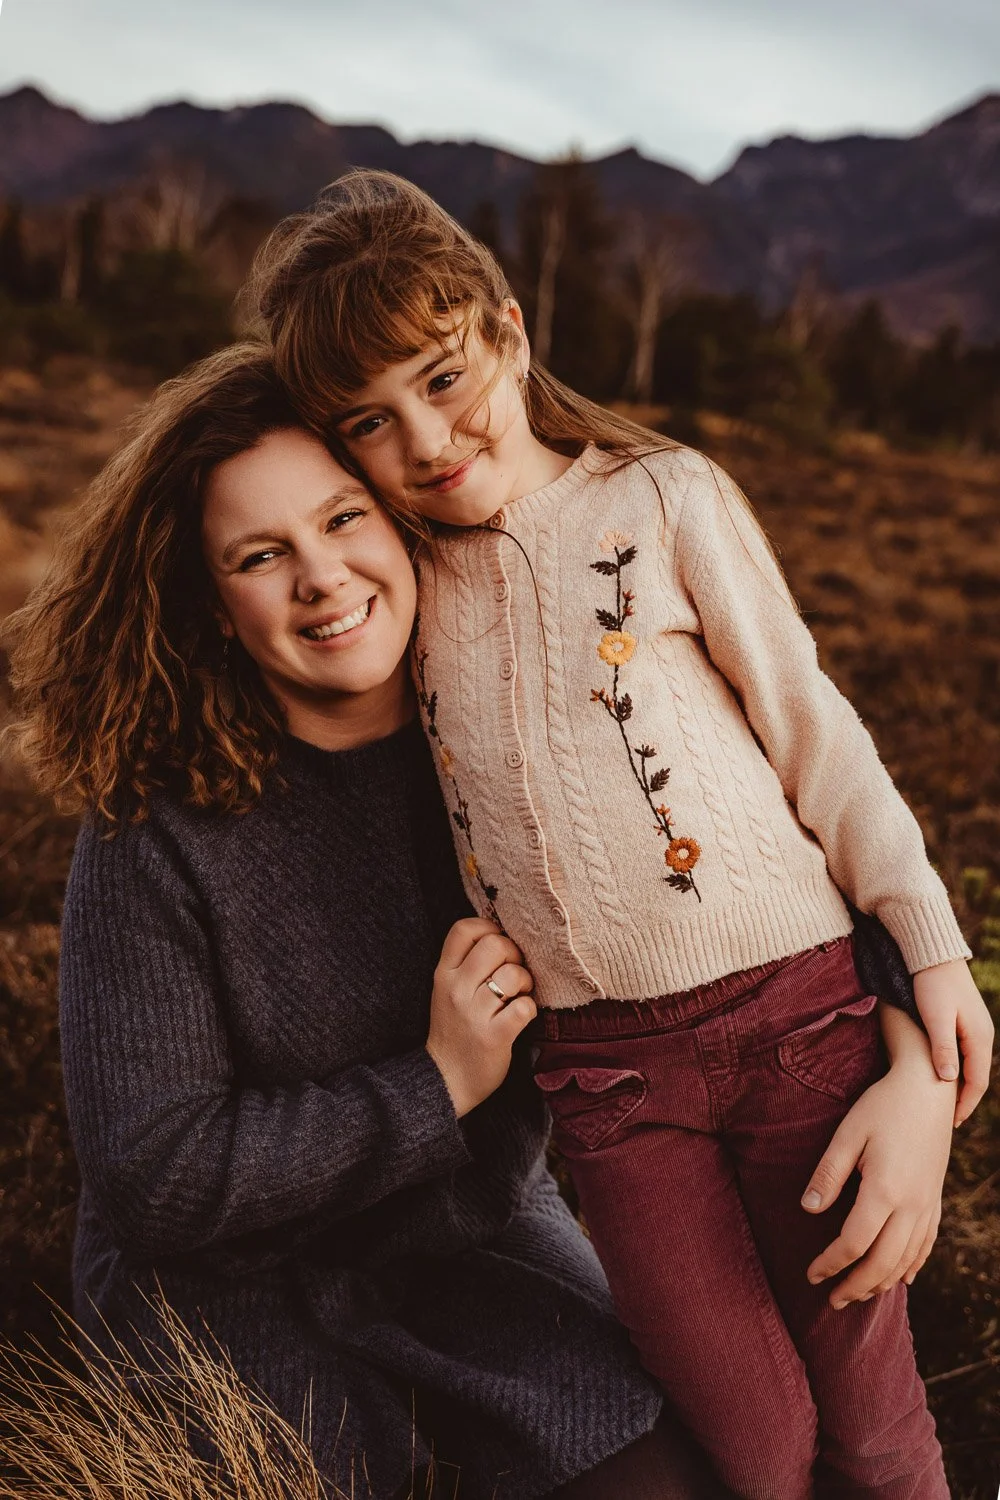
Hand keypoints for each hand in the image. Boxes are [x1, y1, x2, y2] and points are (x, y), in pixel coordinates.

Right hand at [426, 917, 536, 1117]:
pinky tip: (520, 1017)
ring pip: (513, 974)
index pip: (464, 929)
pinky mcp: (494, 1036)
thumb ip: (467, 964)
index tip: (498, 946)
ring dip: (525, 983)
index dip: (488, 929)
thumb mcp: (448, 991)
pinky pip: (524, 1007)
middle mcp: (456, 989)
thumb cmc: (455, 1030)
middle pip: (495, 944)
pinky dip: (529, 1009)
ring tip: (518, 996)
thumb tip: (505, 936)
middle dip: (514, 954)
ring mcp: (473, 1013)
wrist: (446, 1080)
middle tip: (514, 974)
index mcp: (443, 974)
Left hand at [801, 1005, 954, 1306]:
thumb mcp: (847, 1134)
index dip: (831, 1264)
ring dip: (881, 1282)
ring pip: (907, 1259)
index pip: (854, 1243)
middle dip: (855, 1286)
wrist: (929, 1089)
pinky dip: (911, 1266)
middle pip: (883, 1263)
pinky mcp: (936, 1199)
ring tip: (858, 1294)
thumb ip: (828, 1175)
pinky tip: (901, 1278)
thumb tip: (808, 1211)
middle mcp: (912, 1205)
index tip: (811, 1275)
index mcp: (885, 1190)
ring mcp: (928, 1205)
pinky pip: (926, 1244)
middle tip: (832, 1301)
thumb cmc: (882, 1106)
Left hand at [913, 958, 993, 1124]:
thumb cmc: (931, 984)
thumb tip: (949, 1080)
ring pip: (970, 1066)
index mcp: (978, 1038)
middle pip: (976, 1077)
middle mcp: (982, 1035)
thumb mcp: (936, 1017)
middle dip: (963, 1100)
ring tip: (943, 1105)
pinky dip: (956, 1070)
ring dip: (959, 1086)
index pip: (977, 1082)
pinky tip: (942, 1075)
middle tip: (947, 1121)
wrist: (933, 953)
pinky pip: (964, 1053)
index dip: (964, 1105)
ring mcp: (975, 1027)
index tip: (951, 1124)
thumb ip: (943, 1047)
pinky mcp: (965, 1021)